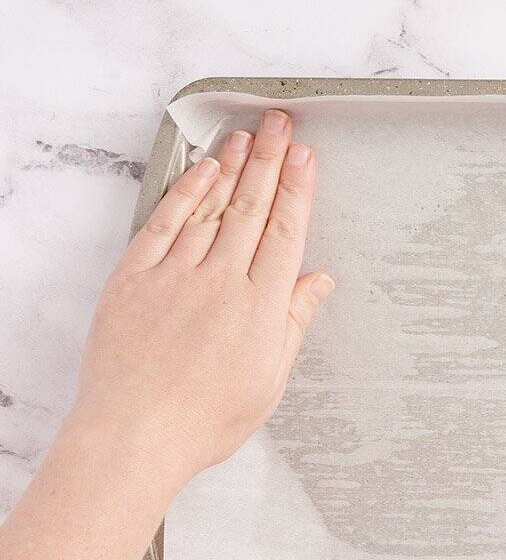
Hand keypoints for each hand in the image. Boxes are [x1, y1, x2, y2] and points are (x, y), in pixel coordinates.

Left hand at [70, 109, 331, 483]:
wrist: (134, 436)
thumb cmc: (203, 419)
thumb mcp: (268, 380)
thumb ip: (292, 323)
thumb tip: (317, 281)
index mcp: (260, 308)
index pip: (284, 232)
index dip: (296, 189)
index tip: (305, 156)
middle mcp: (221, 282)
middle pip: (251, 209)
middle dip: (268, 161)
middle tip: (279, 123)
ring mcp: (175, 276)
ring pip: (210, 208)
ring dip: (230, 168)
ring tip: (246, 135)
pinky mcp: (134, 279)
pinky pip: (164, 225)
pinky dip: (184, 193)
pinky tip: (201, 170)